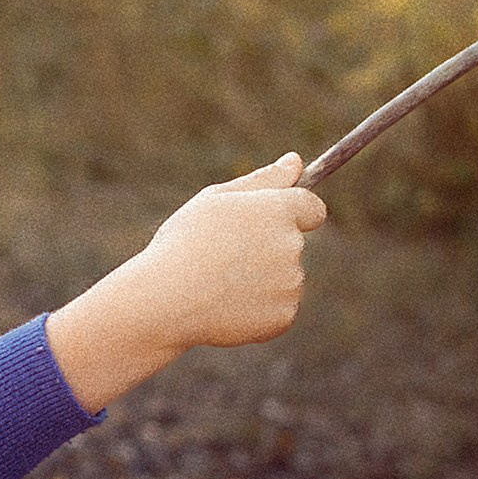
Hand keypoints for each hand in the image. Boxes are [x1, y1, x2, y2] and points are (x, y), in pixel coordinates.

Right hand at [141, 156, 327, 350]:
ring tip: (219, 283)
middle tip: (223, 258)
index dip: (295, 215)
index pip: (312, 209)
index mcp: (278, 211)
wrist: (165, 300)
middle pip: (292, 246)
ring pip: (285, 279)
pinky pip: (278, 309)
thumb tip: (296, 161)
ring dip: (262, 281)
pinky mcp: (284, 316)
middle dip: (266, 250)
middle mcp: (292, 245)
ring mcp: (291, 283)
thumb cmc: (183, 243)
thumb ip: (262, 180)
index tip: (273, 225)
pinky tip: (227, 307)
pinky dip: (258, 310)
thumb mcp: (215, 200)